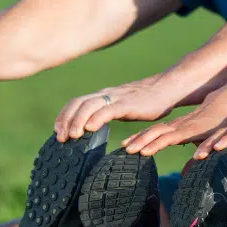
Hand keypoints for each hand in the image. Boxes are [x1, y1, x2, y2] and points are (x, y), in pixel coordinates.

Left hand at [54, 78, 176, 141]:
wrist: (168, 88)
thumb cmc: (149, 101)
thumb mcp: (124, 106)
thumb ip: (110, 113)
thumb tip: (96, 127)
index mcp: (104, 96)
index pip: (77, 103)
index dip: (64, 116)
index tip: (58, 131)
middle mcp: (106, 94)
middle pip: (77, 103)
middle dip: (65, 120)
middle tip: (60, 138)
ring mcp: (116, 98)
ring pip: (88, 106)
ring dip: (77, 121)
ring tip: (73, 136)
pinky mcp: (128, 104)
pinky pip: (107, 110)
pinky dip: (95, 119)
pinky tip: (90, 129)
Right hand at [119, 92, 226, 156]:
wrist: (218, 105)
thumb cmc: (218, 124)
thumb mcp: (216, 137)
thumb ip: (208, 147)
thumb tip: (199, 158)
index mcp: (189, 130)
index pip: (170, 138)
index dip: (157, 144)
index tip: (144, 152)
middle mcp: (178, 126)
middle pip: (157, 133)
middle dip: (142, 141)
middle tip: (128, 151)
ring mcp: (173, 125)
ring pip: (153, 131)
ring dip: (138, 138)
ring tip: (124, 147)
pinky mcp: (171, 125)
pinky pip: (153, 130)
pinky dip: (140, 135)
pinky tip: (130, 142)